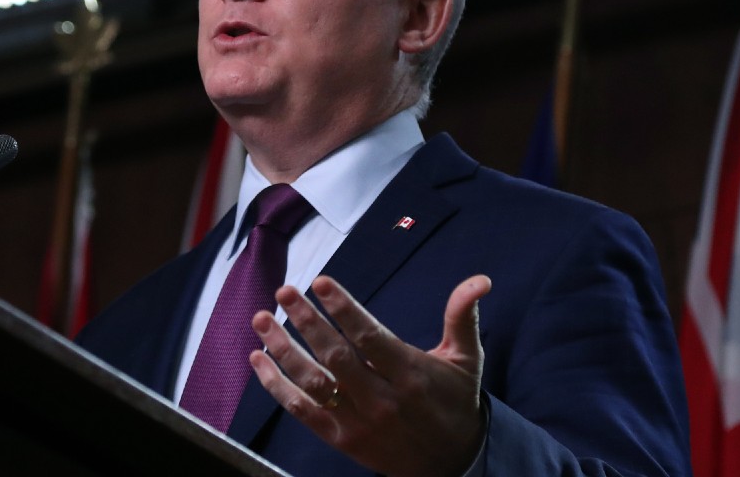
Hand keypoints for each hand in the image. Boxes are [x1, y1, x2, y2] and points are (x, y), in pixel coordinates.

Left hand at [249, 274, 491, 476]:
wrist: (450, 465)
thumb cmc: (454, 403)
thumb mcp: (466, 360)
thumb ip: (462, 317)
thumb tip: (479, 280)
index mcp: (411, 375)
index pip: (370, 337)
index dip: (343, 309)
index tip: (320, 282)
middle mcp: (383, 400)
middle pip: (336, 357)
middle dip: (306, 321)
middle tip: (284, 291)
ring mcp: (359, 422)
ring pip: (314, 383)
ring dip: (283, 350)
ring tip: (262, 320)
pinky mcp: (342, 440)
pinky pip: (303, 411)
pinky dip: (277, 387)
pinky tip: (260, 360)